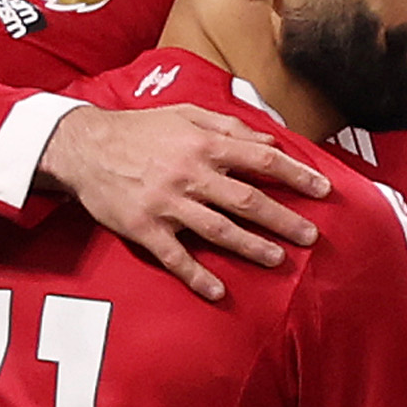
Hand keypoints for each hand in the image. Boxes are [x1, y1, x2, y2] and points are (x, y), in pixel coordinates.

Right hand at [35, 103, 329, 302]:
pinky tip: (218, 291)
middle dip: (283, 219)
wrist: (82, 146)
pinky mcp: (143, 228)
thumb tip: (272, 140)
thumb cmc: (140, 129)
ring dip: (251, 247)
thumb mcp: (186, 115)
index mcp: (203, 145)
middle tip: (311, 236)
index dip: (296, 175)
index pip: (261, 160)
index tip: (324, 190)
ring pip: (218, 230)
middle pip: (247, 200)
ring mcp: (166, 204)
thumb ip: (230, 127)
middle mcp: (189, 174)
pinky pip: (175, 257)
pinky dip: (196, 276)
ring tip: (279, 259)